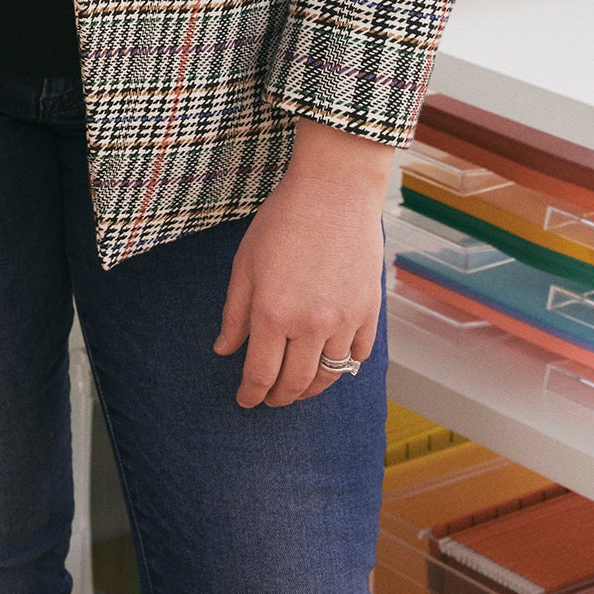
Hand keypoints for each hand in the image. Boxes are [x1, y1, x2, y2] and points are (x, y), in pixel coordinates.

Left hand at [214, 118, 392, 408]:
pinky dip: (344, 365)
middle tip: (270, 399)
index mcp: (272, 314)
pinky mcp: (369, 312)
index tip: (246, 401)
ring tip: (299, 387)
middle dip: (279, 398)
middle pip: (295, 383)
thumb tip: (224, 350)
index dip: (251, 394)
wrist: (333, 192)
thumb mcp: (245, 264)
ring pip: (329, 376)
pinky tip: (331, 361)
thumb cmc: (282, 222)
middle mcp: (310, 325)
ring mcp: (344, 321)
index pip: (260, 375)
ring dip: (311, 389)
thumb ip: (234, 313)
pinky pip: (358, 355)